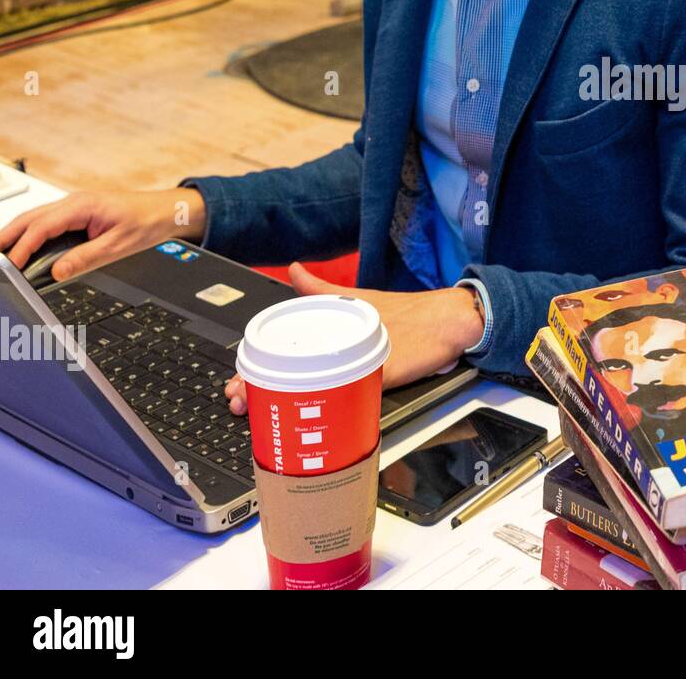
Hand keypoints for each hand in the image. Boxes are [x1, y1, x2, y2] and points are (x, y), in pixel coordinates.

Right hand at [0, 188, 206, 281]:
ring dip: (14, 234)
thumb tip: (58, 272)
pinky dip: (30, 234)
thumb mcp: (118, 245)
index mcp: (82, 206)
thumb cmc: (147, 222)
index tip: (10, 265)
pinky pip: (47, 222)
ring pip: (35, 219)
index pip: (42, 227)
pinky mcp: (77, 213)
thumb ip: (86, 258)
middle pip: (29, 219)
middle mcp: (74, 202)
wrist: (166, 211)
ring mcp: (74, 206)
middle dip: (5, 237)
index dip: (22, 247)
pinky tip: (22, 247)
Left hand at [224, 262, 483, 414]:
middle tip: (238, 397)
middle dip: (256, 383)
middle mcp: (343, 338)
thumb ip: (318, 287)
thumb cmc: (408, 314)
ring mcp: (362, 356)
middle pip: (288, 364)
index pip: (283, 342)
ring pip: (313, 381)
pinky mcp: (384, 372)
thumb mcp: (356, 298)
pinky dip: (331, 404)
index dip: (253, 364)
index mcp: (334, 321)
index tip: (235, 381)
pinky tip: (311, 416)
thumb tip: (294, 270)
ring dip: (279, 396)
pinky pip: (353, 391)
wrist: (449, 319)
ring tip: (259, 407)